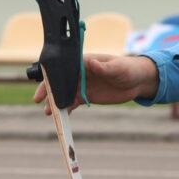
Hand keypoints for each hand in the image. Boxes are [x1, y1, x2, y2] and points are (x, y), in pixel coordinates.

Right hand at [32, 54, 159, 115]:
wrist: (138, 81)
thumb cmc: (128, 68)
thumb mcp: (117, 67)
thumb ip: (103, 67)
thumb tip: (90, 63)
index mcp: (85, 62)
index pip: (65, 67)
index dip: (53, 75)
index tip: (45, 83)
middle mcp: (81, 73)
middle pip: (60, 81)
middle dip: (49, 90)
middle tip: (40, 101)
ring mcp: (83, 85)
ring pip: (64, 93)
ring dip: (55, 102)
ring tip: (49, 113)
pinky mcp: (87, 96)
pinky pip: (73, 102)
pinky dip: (66, 108)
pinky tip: (61, 116)